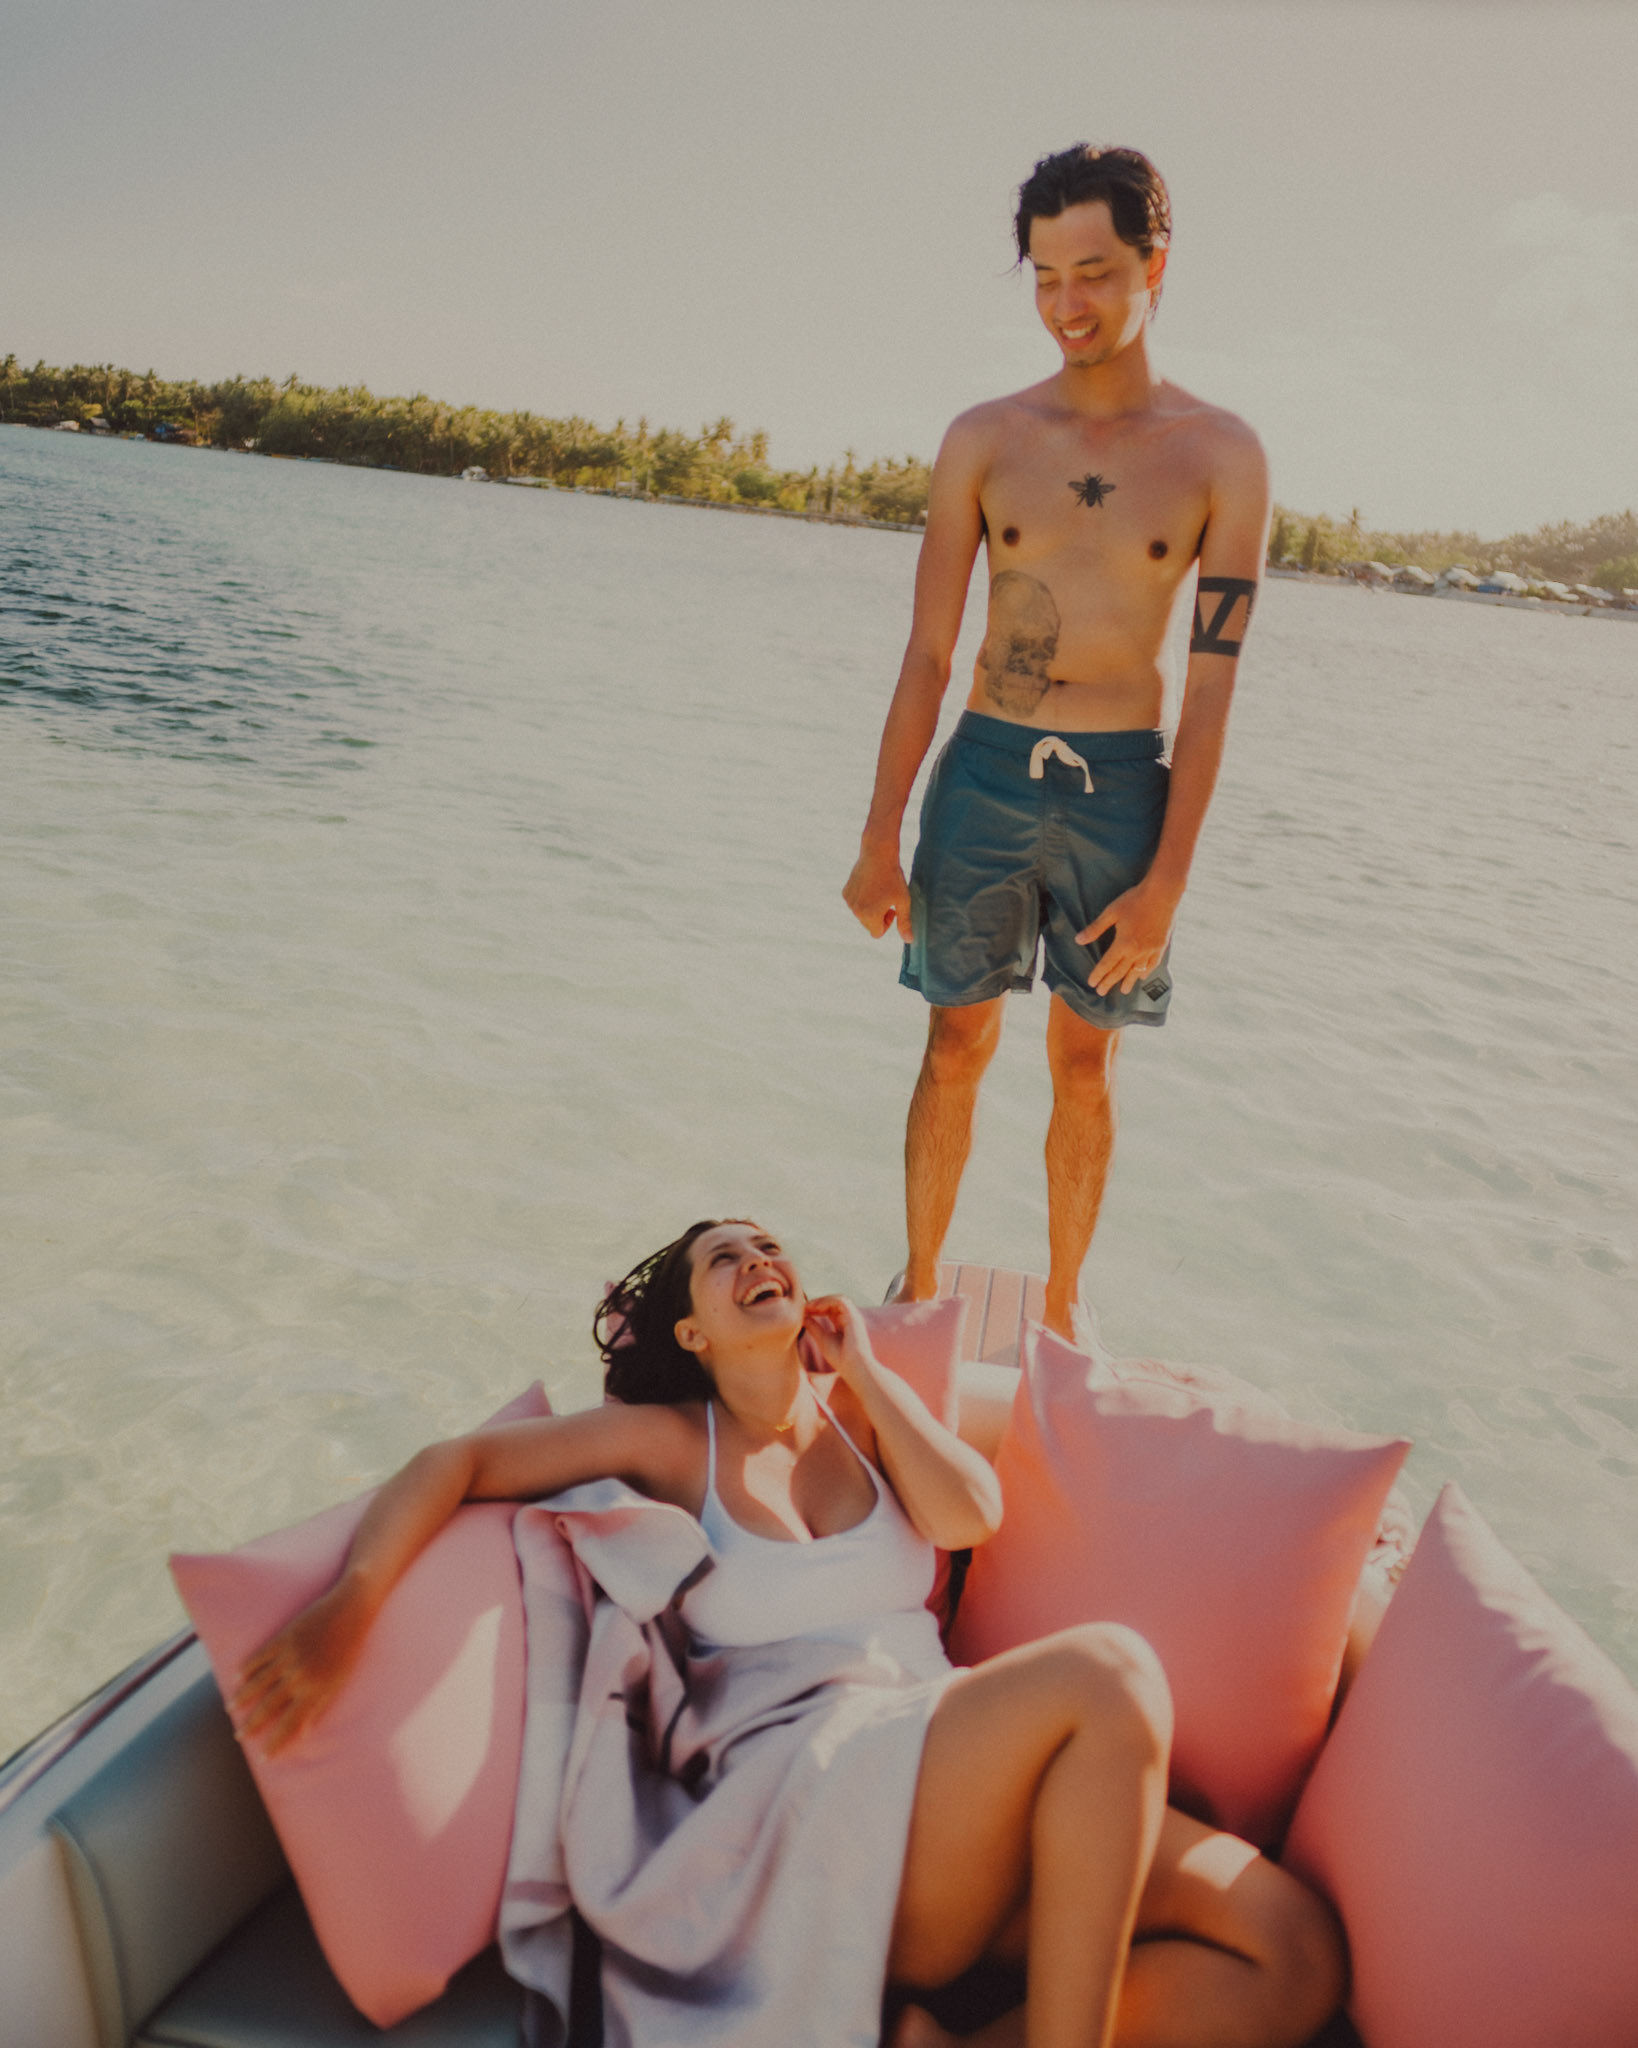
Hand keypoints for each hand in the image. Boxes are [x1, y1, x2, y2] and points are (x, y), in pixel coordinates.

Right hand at [231, 1579, 371, 1756]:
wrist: (351, 1610)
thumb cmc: (350, 1648)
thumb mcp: (339, 1682)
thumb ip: (320, 1707)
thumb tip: (305, 1733)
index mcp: (316, 1691)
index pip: (290, 1725)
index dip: (276, 1743)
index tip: (263, 1759)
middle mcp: (300, 1677)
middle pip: (269, 1707)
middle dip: (252, 1724)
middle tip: (238, 1737)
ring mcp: (290, 1657)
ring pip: (258, 1683)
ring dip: (242, 1697)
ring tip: (230, 1709)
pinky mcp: (284, 1638)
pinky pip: (259, 1657)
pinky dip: (247, 1668)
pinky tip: (236, 1677)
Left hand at [801, 1294, 878, 1387]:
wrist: (854, 1368)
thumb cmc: (840, 1358)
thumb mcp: (822, 1339)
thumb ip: (814, 1327)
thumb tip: (802, 1317)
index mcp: (843, 1324)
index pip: (830, 1309)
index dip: (816, 1308)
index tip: (803, 1312)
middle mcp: (850, 1318)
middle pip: (834, 1302)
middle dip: (818, 1302)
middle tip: (804, 1307)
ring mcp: (853, 1316)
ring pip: (838, 1299)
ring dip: (822, 1300)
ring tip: (809, 1307)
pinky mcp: (854, 1317)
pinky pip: (841, 1301)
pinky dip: (828, 1302)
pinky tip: (816, 1308)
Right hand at [843, 845, 911, 941]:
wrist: (878, 854)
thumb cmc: (893, 878)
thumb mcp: (903, 901)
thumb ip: (905, 923)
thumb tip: (909, 941)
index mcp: (870, 916)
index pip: (877, 933)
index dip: (887, 923)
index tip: (892, 908)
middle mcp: (856, 911)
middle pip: (868, 924)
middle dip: (878, 916)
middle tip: (887, 899)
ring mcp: (849, 901)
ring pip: (861, 914)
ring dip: (870, 907)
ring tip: (879, 890)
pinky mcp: (845, 892)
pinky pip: (854, 903)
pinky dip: (862, 899)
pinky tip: (870, 884)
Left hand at [1077, 880, 1177, 997]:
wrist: (1162, 893)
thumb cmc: (1134, 900)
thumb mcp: (1111, 912)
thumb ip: (1095, 928)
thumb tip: (1078, 940)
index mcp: (1123, 943)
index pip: (1107, 964)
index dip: (1098, 975)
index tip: (1091, 983)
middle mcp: (1137, 951)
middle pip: (1120, 971)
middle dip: (1109, 982)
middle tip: (1101, 992)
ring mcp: (1151, 950)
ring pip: (1137, 970)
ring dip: (1128, 981)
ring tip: (1123, 991)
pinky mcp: (1161, 945)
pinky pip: (1153, 964)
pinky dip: (1146, 971)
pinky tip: (1142, 976)